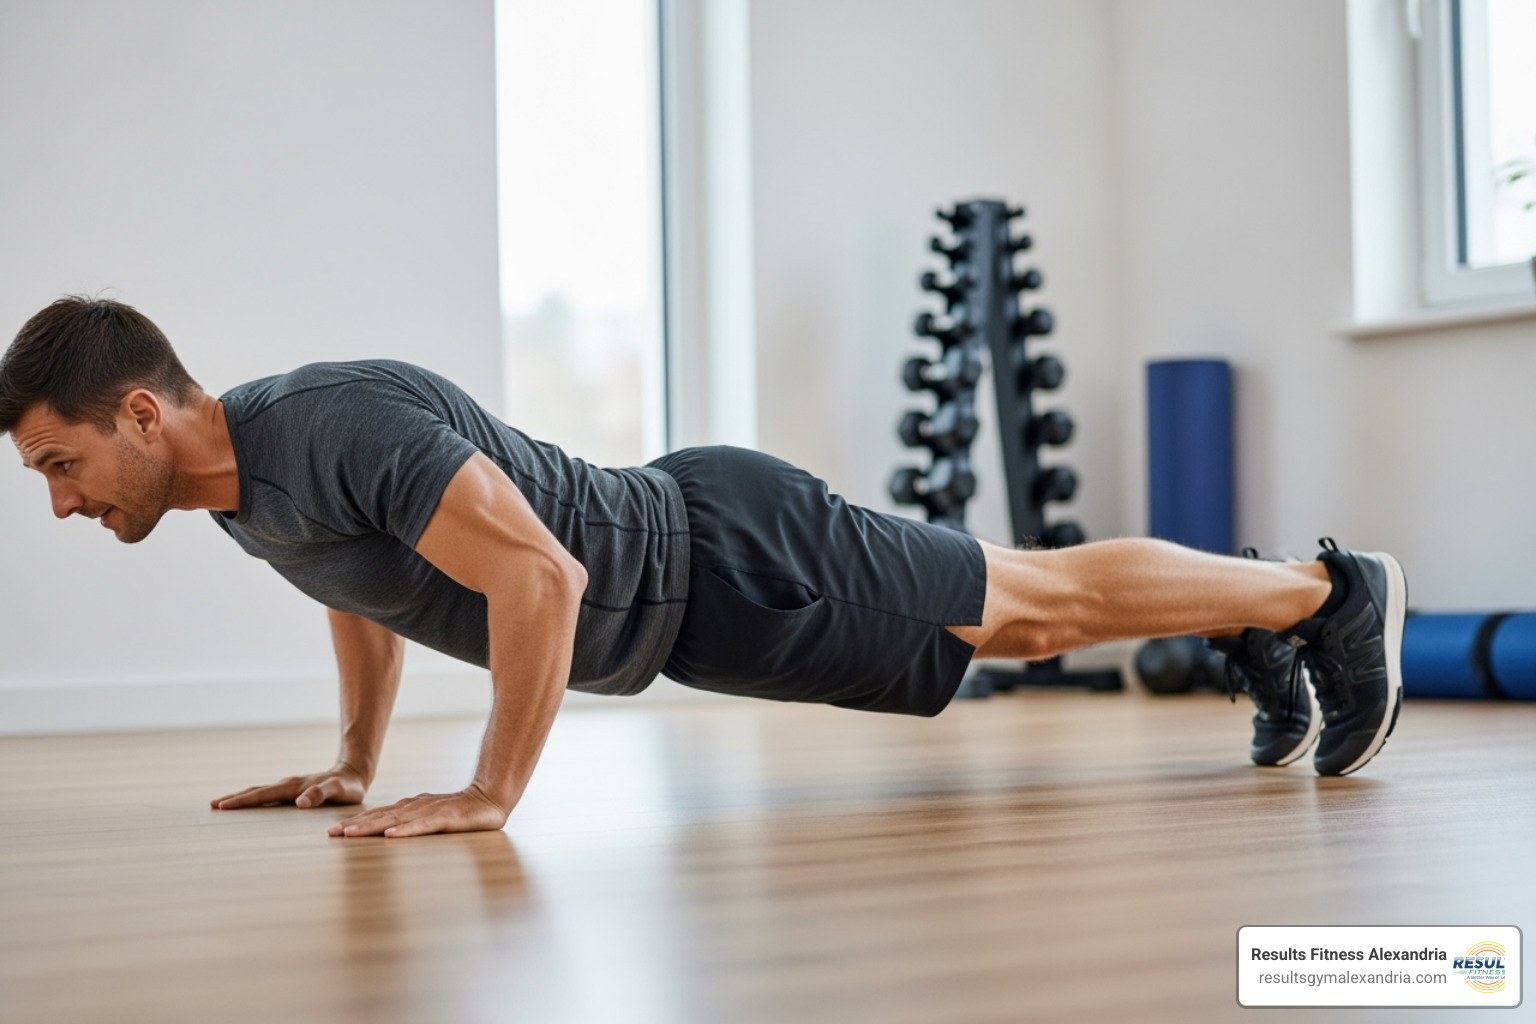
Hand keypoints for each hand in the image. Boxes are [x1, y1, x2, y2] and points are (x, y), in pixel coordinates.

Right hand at [210, 762, 368, 810]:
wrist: (354, 774)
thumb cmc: (348, 786)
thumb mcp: (338, 791)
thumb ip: (321, 794)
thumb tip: (299, 803)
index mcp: (294, 787)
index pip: (263, 795)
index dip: (243, 801)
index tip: (223, 806)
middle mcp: (289, 785)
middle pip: (256, 792)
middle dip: (234, 798)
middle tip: (212, 805)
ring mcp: (290, 787)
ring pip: (260, 792)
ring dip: (242, 797)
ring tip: (222, 804)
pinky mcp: (294, 790)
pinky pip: (269, 795)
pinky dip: (254, 798)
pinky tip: (249, 804)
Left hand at [328, 784, 508, 837]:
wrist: (490, 798)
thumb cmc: (461, 812)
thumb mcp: (431, 817)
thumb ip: (413, 822)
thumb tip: (390, 832)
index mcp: (411, 807)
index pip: (379, 815)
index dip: (356, 822)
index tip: (335, 830)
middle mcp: (416, 807)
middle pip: (380, 816)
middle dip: (355, 825)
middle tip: (331, 833)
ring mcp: (430, 811)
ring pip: (395, 820)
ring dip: (371, 827)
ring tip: (350, 834)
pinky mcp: (445, 818)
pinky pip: (423, 826)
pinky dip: (405, 831)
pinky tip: (390, 835)